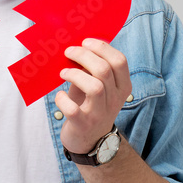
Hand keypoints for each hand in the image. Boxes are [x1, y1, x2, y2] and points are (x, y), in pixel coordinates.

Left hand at [56, 38, 131, 154]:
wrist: (90, 140)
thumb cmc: (91, 105)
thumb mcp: (99, 86)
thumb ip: (94, 68)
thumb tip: (81, 43)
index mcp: (123, 87)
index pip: (120, 61)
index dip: (101, 47)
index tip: (84, 42)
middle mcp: (115, 100)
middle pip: (104, 70)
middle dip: (83, 56)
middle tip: (68, 52)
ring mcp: (100, 113)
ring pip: (94, 87)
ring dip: (75, 75)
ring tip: (63, 73)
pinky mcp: (84, 125)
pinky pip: (73, 109)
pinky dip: (62, 99)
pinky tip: (60, 96)